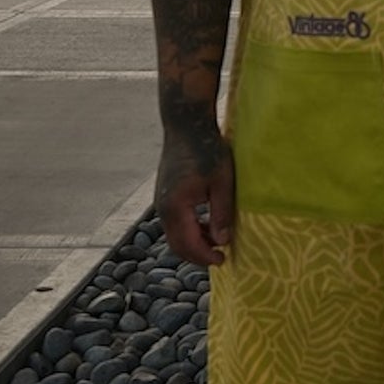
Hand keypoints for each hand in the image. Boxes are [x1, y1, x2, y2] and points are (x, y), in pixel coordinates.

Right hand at [156, 124, 235, 267]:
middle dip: (197, 254)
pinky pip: (174, 221)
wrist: (187, 124)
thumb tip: (223, 241)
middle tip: (220, 255)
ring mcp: (160, 201)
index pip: (188, 244)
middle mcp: (162, 208)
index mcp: (175, 207)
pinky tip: (206, 223)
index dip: (205, 256)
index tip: (223, 259)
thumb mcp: (222, 182)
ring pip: (174, 234)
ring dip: (193, 241)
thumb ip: (222, 212)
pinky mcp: (163, 194)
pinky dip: (188, 229)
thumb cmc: (207, 149)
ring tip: (217, 239)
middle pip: (177, 244)